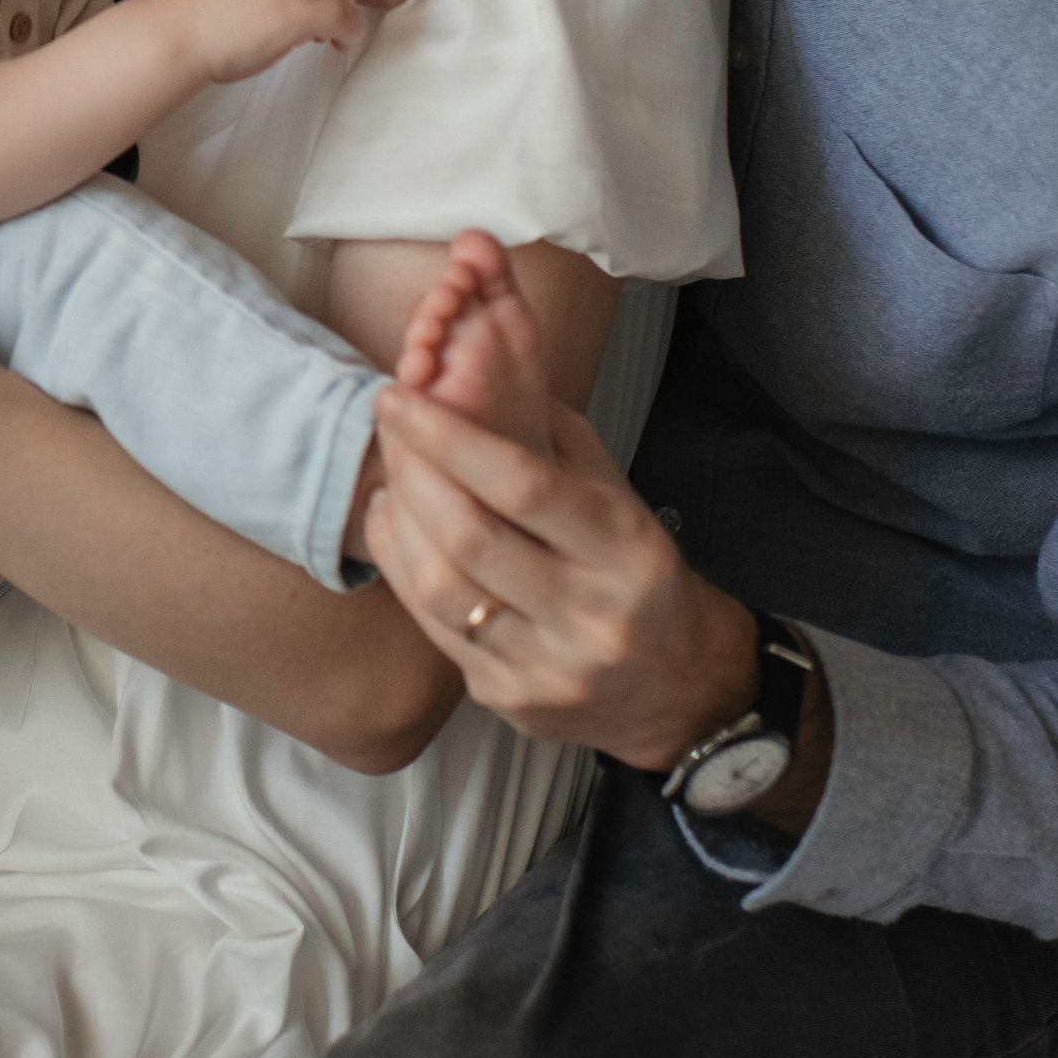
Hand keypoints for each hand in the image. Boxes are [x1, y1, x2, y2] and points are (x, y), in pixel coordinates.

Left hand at [363, 380, 767, 773]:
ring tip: (391, 476)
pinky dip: (402, 566)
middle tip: (387, 423)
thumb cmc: (629, 569)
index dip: (450, 437)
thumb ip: (546, 431)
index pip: (525, 487)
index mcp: (628, 550)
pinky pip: (433, 626)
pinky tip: (398, 526)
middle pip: (471, 537)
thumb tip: (469, 358)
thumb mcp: (612, 494)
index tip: (398, 395)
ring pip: (441, 588)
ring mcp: (549, 667)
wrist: (671, 687)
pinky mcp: (509, 699)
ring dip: (401, 520)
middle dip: (413, 470)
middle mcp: (593, 616)